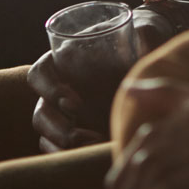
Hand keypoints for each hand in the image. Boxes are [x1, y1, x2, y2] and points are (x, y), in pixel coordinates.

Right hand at [29, 8, 175, 152]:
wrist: (149, 54)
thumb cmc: (141, 38)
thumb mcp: (143, 33)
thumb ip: (145, 36)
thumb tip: (146, 42)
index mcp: (65, 58)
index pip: (39, 73)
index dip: (50, 89)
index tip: (75, 102)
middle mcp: (60, 85)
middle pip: (41, 110)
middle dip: (56, 126)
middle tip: (78, 134)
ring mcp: (65, 110)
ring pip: (46, 132)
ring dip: (61, 143)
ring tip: (91, 144)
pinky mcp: (76, 127)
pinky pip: (55, 146)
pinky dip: (65, 154)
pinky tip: (86, 154)